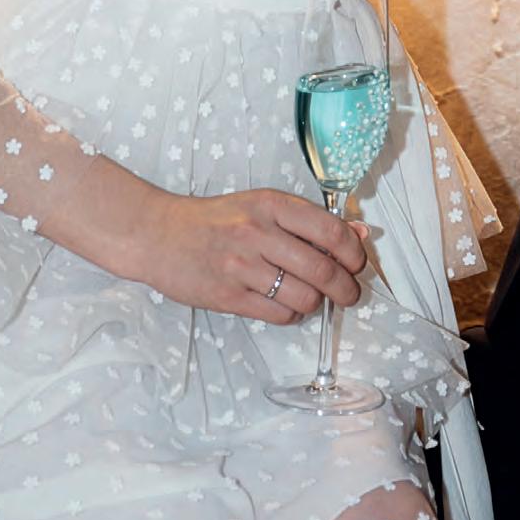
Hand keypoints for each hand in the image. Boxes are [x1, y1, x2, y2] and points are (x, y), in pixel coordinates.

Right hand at [128, 187, 368, 324]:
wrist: (160, 235)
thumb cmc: (216, 220)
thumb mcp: (263, 207)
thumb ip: (310, 221)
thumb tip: (359, 234)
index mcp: (271, 205)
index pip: (331, 230)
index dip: (354, 253)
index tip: (357, 264)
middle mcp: (258, 233)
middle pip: (323, 270)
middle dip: (346, 289)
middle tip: (349, 294)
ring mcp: (243, 266)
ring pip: (305, 297)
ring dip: (317, 303)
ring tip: (312, 297)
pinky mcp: (229, 296)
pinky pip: (279, 314)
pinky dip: (292, 314)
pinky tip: (286, 303)